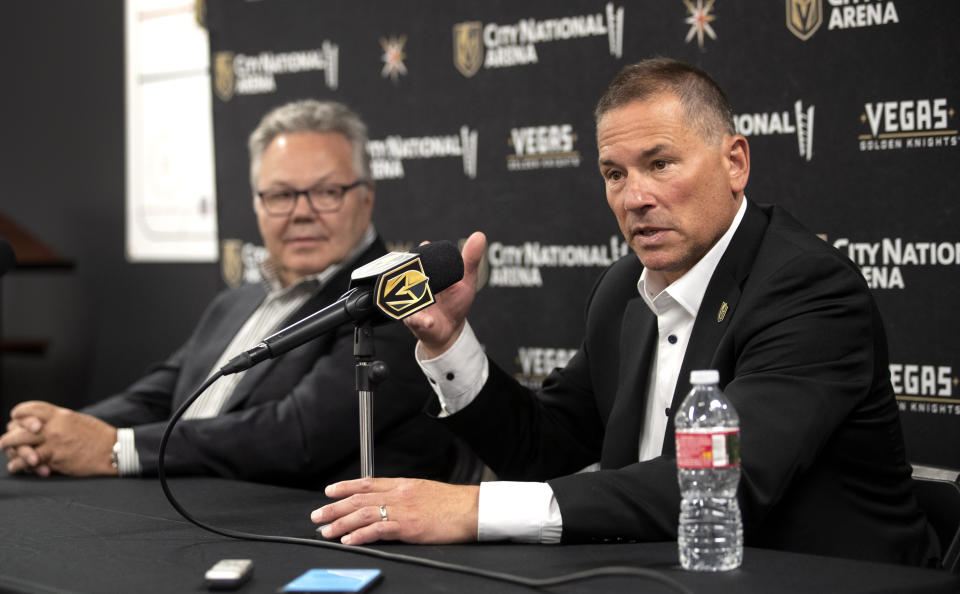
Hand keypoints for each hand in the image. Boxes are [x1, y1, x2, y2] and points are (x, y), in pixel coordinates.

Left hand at [0, 401, 117, 476]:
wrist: (114, 449)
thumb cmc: (98, 437)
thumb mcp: (78, 420)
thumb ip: (60, 421)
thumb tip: (44, 425)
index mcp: (61, 414)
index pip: (31, 408)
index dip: (20, 415)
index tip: (16, 421)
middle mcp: (54, 425)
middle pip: (20, 427)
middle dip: (9, 436)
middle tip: (4, 443)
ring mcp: (54, 441)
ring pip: (22, 443)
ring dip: (11, 449)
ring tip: (8, 455)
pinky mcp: (56, 457)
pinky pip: (30, 461)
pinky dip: (21, 465)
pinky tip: (17, 467)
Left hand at [311, 477, 478, 544]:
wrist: (473, 509)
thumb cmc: (454, 503)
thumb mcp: (426, 491)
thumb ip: (407, 495)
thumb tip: (392, 502)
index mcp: (404, 485)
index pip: (368, 483)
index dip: (346, 487)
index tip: (330, 491)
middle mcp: (399, 494)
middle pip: (359, 499)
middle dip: (335, 507)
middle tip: (318, 515)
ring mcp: (403, 510)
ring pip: (363, 514)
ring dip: (340, 523)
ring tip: (326, 531)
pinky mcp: (409, 527)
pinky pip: (378, 530)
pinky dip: (360, 535)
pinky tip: (348, 540)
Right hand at [404, 231, 486, 357]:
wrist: (451, 328)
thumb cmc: (455, 301)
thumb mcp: (465, 279)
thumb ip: (470, 259)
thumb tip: (479, 236)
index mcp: (426, 272)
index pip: (418, 258)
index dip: (420, 254)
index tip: (425, 247)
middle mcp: (415, 285)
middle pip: (406, 275)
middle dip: (410, 274)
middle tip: (418, 273)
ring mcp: (412, 302)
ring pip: (406, 296)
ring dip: (413, 297)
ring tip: (423, 298)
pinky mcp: (414, 319)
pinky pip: (414, 319)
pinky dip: (421, 320)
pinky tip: (429, 321)